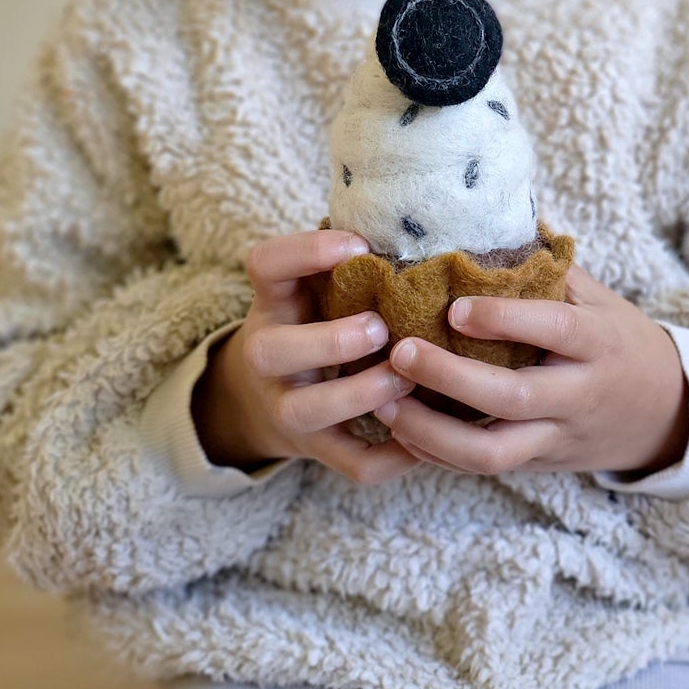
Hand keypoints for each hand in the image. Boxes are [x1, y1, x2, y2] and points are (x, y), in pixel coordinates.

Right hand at [193, 227, 419, 485]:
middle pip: (272, 350)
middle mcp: (267, 356)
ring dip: (361, 394)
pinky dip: (390, 456)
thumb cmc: (310, 324)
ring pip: (307, 411)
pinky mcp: (314, 450)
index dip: (306, 252)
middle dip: (330, 340)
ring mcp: (285, 407)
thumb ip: (349, 267)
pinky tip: (426, 436)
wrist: (261, 401)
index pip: (265, 264)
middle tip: (380, 327)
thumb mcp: (310, 291)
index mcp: (272, 303)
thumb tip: (427, 226)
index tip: (358, 246)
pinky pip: (350, 463)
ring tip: (407, 377)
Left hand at [374, 262, 688, 478]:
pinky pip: (484, 469)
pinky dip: (439, 456)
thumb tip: (484, 223)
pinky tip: (402, 431)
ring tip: (386, 405)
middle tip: (400, 353)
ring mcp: (558, 438)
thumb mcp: (597, 298)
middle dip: (451, 379)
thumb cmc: (617, 339)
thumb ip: (546, 270)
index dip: (504, 319)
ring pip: (493, 453)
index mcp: (597, 342)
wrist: (664, 413)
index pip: (553, 329)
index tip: (454, 308)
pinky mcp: (539, 466)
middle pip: (513, 398)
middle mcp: (579, 395)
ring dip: (433, 433)